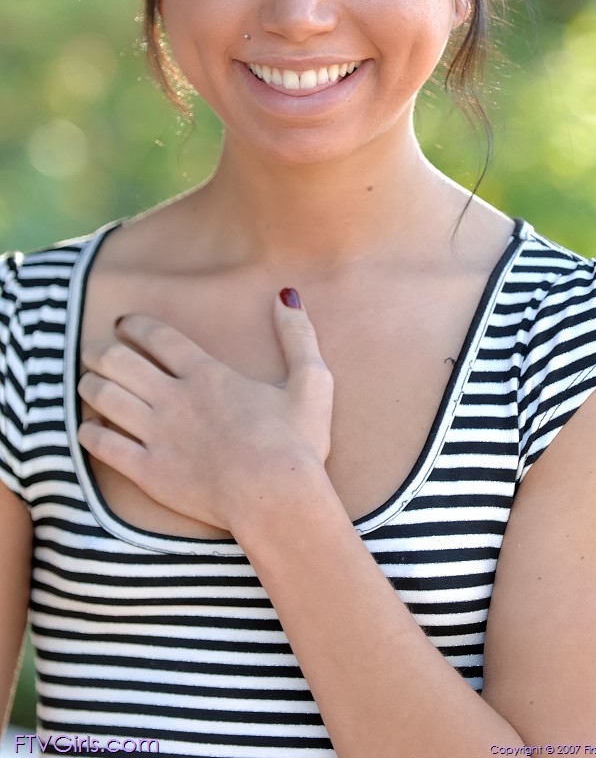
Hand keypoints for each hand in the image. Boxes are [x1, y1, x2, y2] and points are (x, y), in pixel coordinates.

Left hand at [77, 292, 333, 532]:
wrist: (279, 499)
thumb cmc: (298, 442)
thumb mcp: (311, 381)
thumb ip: (298, 335)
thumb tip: (286, 295)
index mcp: (208, 374)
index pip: (157, 336)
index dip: (135, 325)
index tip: (124, 322)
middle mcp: (174, 398)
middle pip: (119, 361)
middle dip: (99, 351)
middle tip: (92, 349)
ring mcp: (157, 436)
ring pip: (105, 398)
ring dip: (89, 385)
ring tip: (85, 381)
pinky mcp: (148, 472)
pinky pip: (104, 446)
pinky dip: (89, 432)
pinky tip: (87, 428)